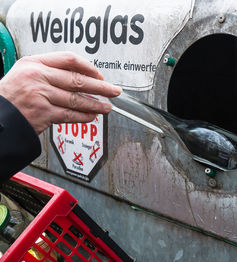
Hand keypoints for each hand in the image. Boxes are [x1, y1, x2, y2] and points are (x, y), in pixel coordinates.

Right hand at [0, 51, 120, 133]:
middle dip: (101, 87)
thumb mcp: (26, 73)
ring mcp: (40, 95)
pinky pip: (70, 115)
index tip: (100, 75)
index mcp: (34, 63)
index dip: (88, 67)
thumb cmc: (13, 96)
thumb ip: (51, 72)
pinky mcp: (43, 114)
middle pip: (77, 80)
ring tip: (107, 107)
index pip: (68, 59)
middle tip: (114, 91)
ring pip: (76, 99)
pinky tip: (92, 116)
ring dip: (95, 104)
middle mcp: (37, 77)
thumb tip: (83, 77)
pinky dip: (84, 116)